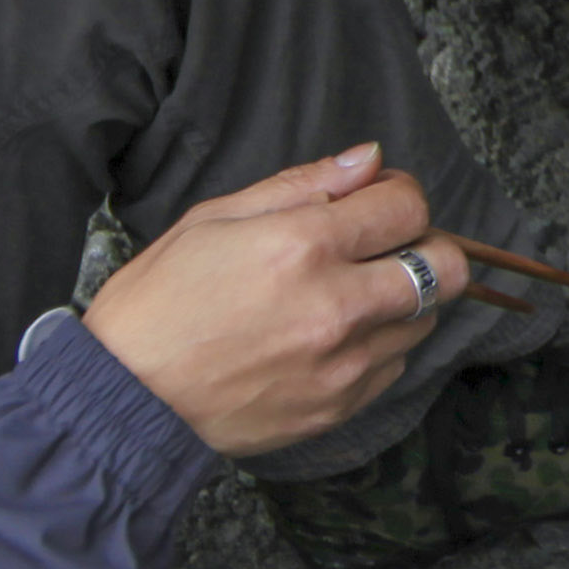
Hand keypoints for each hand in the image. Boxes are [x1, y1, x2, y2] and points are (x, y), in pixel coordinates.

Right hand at [80, 147, 467, 458]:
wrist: (122, 401)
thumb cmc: (157, 304)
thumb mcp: (213, 220)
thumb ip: (301, 184)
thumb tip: (368, 160)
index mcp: (303, 246)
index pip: (408, 205)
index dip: (397, 194)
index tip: (375, 201)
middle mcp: (336, 306)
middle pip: (446, 266)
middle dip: (424, 245)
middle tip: (383, 248)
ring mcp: (342, 364)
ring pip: (425, 318)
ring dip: (401, 299)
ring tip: (348, 296)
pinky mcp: (337, 408)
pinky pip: (394, 366)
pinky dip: (377, 346)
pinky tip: (330, 339)